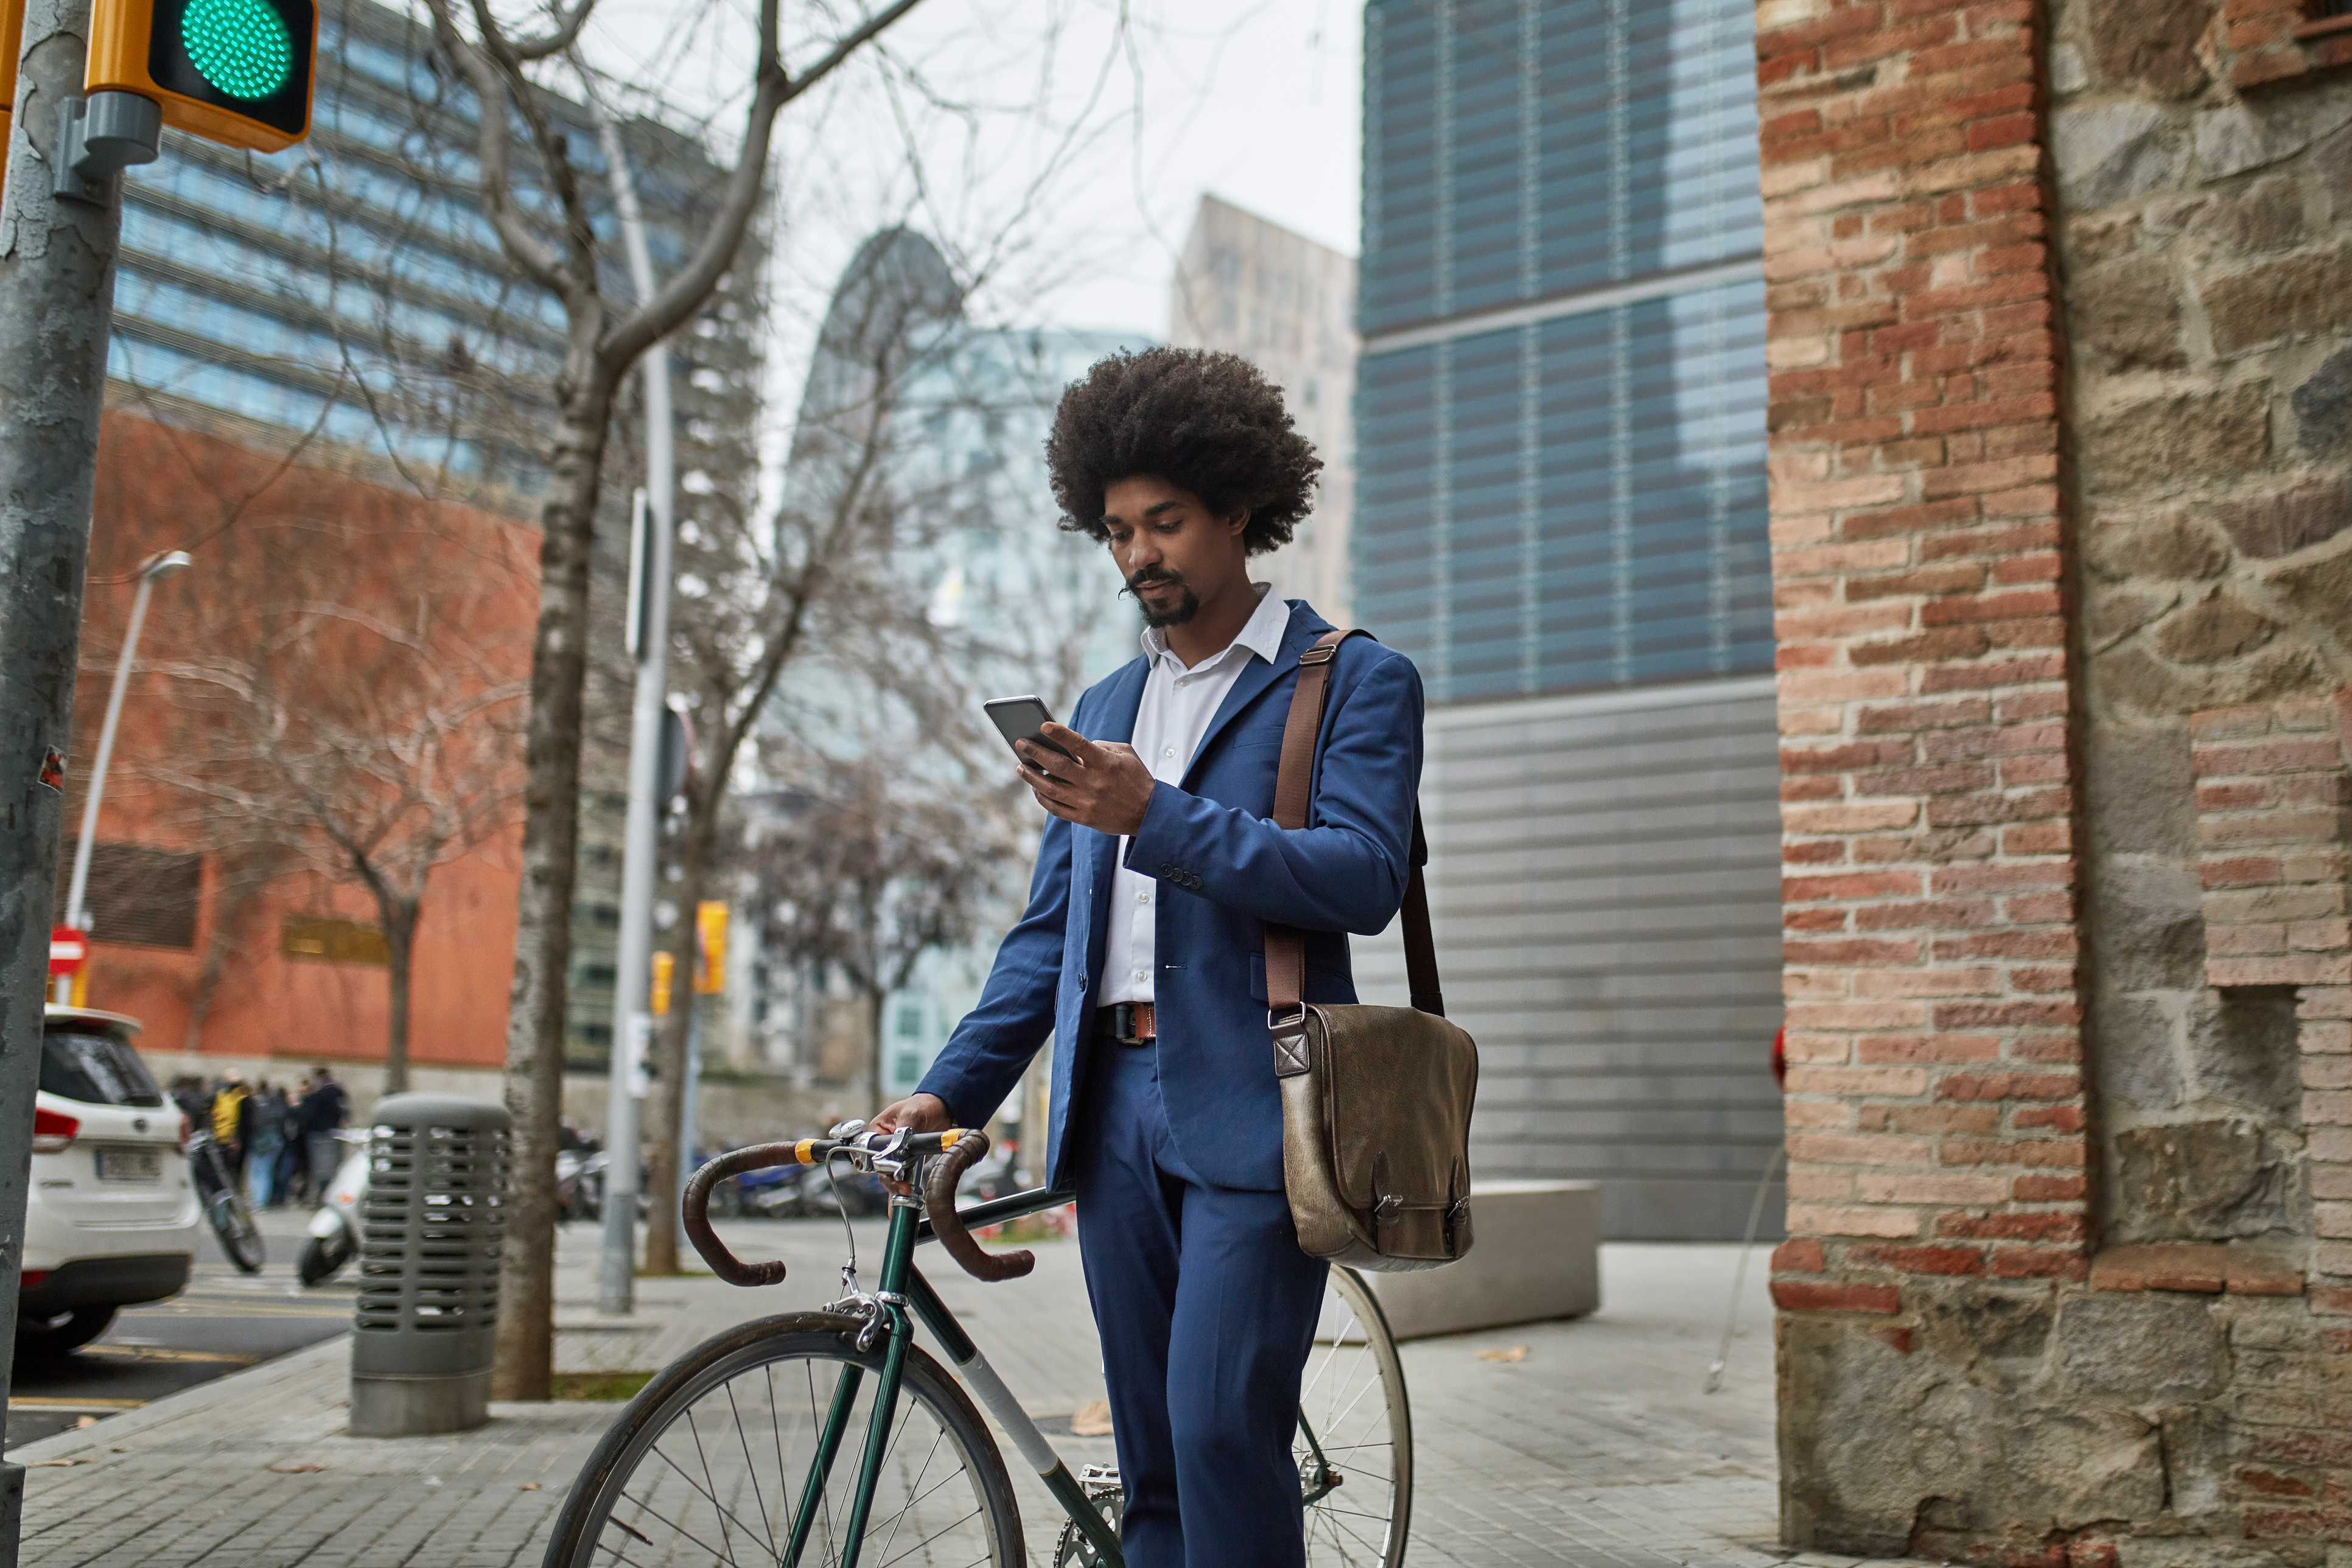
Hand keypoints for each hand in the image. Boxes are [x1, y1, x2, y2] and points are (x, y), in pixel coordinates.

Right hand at [870, 1093, 951, 1195]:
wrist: (942, 1108)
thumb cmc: (922, 1105)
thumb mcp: (911, 1114)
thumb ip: (904, 1131)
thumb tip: (900, 1146)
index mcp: (877, 1131)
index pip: (872, 1153)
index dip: (881, 1164)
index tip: (894, 1171)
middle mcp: (884, 1145)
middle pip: (881, 1168)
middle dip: (892, 1180)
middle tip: (904, 1188)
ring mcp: (896, 1154)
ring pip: (892, 1175)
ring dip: (899, 1186)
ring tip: (907, 1196)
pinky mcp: (909, 1161)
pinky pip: (904, 1176)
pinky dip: (904, 1188)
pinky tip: (903, 1202)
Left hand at [1017, 723, 1155, 834]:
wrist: (1149, 814)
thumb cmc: (1137, 779)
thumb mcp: (1126, 754)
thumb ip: (1101, 746)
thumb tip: (1074, 746)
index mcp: (1105, 763)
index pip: (1077, 744)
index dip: (1059, 733)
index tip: (1042, 725)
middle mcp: (1093, 782)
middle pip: (1057, 766)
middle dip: (1035, 752)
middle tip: (1020, 742)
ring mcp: (1087, 802)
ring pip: (1050, 789)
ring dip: (1032, 777)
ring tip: (1020, 767)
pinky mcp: (1084, 818)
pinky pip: (1056, 808)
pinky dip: (1042, 798)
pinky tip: (1035, 788)